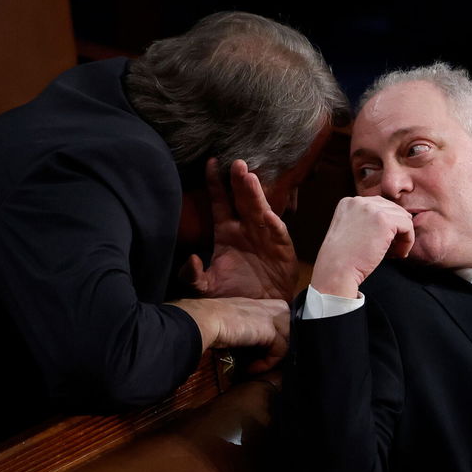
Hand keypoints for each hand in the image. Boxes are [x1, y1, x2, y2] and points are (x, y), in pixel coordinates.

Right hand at [172, 297, 290, 372]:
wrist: (202, 319)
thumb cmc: (207, 321)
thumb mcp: (231, 322)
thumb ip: (245, 328)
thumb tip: (250, 346)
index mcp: (258, 304)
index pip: (282, 317)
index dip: (278, 335)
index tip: (264, 351)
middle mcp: (267, 307)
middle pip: (291, 327)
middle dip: (282, 345)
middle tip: (266, 360)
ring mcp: (270, 316)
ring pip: (289, 339)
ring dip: (274, 357)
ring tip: (258, 366)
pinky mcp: (269, 329)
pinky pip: (279, 351)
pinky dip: (267, 364)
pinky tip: (252, 369)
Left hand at [184, 158, 298, 301]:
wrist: (261, 310)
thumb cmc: (235, 293)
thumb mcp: (208, 287)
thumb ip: (193, 275)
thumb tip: (190, 259)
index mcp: (226, 232)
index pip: (220, 202)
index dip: (215, 183)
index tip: (210, 162)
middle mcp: (246, 228)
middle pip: (241, 199)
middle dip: (238, 181)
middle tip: (235, 161)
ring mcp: (265, 236)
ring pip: (259, 210)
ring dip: (255, 194)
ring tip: (250, 177)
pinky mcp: (281, 248)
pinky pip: (276, 233)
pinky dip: (273, 224)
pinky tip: (267, 215)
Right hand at [310, 196, 414, 298]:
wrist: (336, 271)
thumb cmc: (342, 260)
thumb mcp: (349, 232)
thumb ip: (365, 222)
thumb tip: (393, 224)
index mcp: (349, 203)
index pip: (378, 206)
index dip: (386, 225)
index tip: (384, 242)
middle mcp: (359, 201)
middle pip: (392, 209)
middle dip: (396, 229)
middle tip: (392, 250)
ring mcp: (372, 209)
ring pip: (402, 217)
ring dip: (402, 237)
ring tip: (395, 253)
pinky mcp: (384, 221)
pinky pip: (408, 226)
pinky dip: (407, 242)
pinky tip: (399, 254)